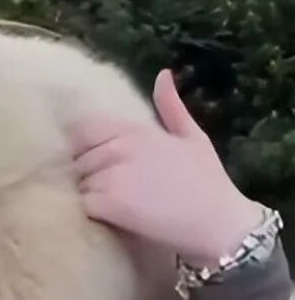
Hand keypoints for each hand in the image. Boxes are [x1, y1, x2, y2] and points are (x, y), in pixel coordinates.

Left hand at [66, 70, 262, 266]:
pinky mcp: (109, 204)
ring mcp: (112, 175)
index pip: (84, 130)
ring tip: (110, 205)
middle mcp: (120, 148)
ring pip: (78, 182)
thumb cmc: (208, 182)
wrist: (220, 225)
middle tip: (107, 190)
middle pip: (78, 159)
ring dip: (88, 194)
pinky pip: (82, 204)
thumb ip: (171, 107)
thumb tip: (163, 74)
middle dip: (86, 174)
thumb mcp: (193, 137)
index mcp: (136, 130)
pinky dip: (90, 212)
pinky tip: (109, 217)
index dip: (85, 148)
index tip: (96, 161)